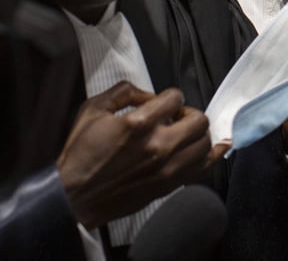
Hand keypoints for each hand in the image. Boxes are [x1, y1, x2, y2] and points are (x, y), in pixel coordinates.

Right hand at [57, 82, 219, 228]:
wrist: (75, 196)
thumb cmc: (81, 154)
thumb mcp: (93, 109)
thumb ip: (124, 92)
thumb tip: (148, 94)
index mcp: (139, 124)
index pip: (175, 98)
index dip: (170, 96)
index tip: (165, 102)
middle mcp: (159, 146)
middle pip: (199, 120)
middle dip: (189, 113)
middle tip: (177, 117)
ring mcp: (167, 169)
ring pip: (206, 144)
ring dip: (198, 133)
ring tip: (185, 134)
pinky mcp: (168, 186)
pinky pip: (203, 169)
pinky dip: (210, 156)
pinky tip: (212, 148)